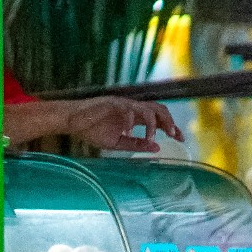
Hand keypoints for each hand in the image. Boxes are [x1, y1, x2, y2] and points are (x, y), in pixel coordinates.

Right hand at [62, 97, 182, 152]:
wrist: (70, 122)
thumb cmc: (91, 130)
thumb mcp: (117, 143)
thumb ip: (136, 144)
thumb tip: (157, 148)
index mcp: (135, 116)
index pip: (160, 118)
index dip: (172, 127)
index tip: (181, 138)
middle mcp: (132, 107)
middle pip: (159, 109)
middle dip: (169, 122)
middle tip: (174, 135)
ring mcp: (123, 104)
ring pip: (147, 108)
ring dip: (153, 123)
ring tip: (153, 137)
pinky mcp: (111, 103)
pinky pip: (126, 110)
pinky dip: (130, 122)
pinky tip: (128, 133)